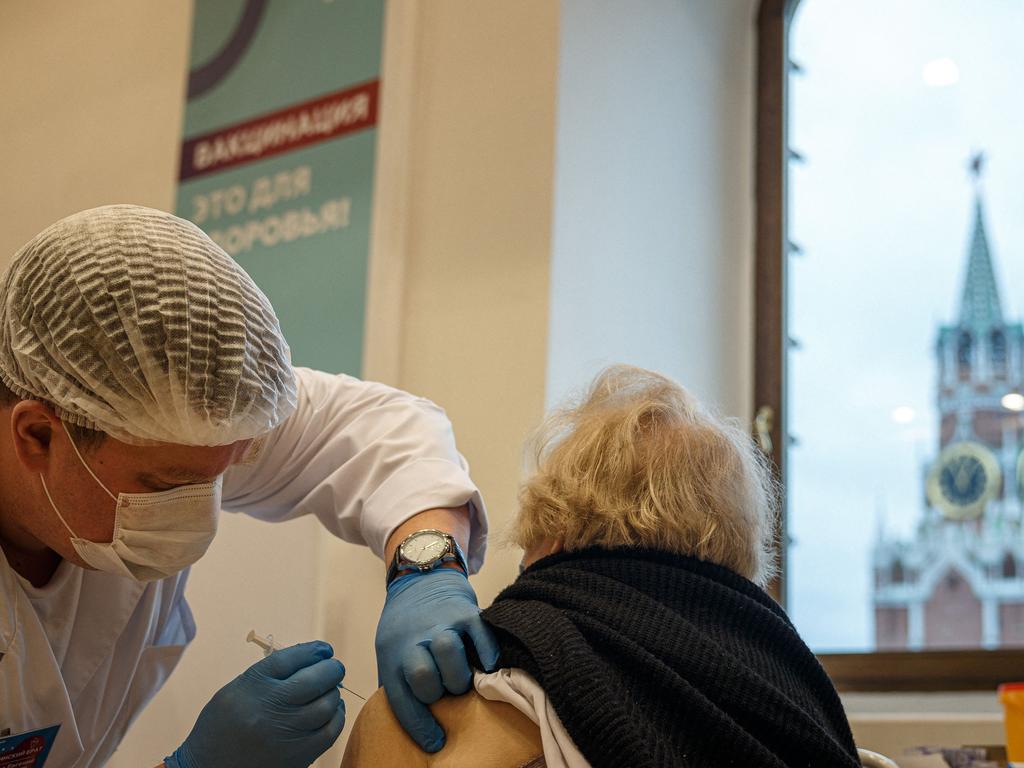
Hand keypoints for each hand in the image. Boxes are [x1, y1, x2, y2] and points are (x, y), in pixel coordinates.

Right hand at [165, 641, 345, 767]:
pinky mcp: (297, 756)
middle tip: (334, 668)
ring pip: (327, 705)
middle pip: (315, 680)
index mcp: (252, 686)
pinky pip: (330, 731)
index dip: (313, 651)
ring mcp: (285, 733)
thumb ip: (269, 674)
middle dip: (331, 669)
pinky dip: (336, 716)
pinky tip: (331, 711)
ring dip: (333, 693)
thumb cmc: (223, 725)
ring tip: (329, 690)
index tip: (324, 649)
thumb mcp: (237, 690)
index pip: (291, 659)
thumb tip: (309, 659)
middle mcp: (270, 708)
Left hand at [375, 567, 499, 752]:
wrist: (421, 577)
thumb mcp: (390, 650)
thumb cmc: (406, 624)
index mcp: (391, 654)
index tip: (434, 743)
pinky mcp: (465, 611)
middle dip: (437, 693)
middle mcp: (413, 638)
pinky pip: (480, 636)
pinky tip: (488, 663)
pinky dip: (487, 654)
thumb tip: (413, 721)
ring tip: (462, 678)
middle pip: (423, 676)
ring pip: (448, 652)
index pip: (401, 699)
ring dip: (458, 674)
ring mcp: (440, 622)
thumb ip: (398, 680)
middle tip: (445, 692)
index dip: (419, 727)